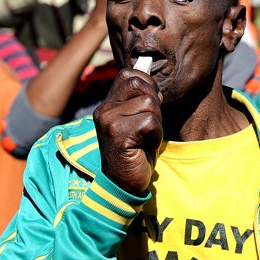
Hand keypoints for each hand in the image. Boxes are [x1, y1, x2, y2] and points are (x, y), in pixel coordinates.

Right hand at [93, 67, 163, 192]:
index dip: (147, 86)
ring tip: (145, 138)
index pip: (129, 74)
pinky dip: (155, 135)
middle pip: (140, 83)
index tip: (148, 109)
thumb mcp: (138, 121)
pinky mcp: (117, 133)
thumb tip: (155, 83)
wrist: (124, 184)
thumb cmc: (136, 152)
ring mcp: (108, 120)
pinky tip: (144, 146)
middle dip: (154, 103)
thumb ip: (140, 101)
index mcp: (108, 104)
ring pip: (149, 102)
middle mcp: (104, 109)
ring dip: (156, 122)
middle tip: (148, 126)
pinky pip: (150, 121)